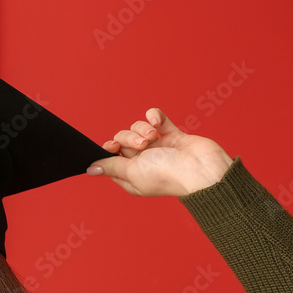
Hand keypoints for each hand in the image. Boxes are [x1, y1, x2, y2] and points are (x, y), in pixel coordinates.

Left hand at [86, 108, 232, 195]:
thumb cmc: (167, 175)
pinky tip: (157, 122)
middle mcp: (143, 162)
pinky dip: (154, 116)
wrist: (202, 170)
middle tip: (142, 145)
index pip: (111, 158)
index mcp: (131, 176)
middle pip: (123, 140)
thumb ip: (112, 167)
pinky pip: (156, 119)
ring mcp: (158, 148)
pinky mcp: (172, 135)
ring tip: (153, 136)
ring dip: (143, 128)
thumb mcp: (132, 172)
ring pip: (138, 128)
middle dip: (129, 138)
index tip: (112, 146)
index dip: (109, 149)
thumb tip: (91, 169)